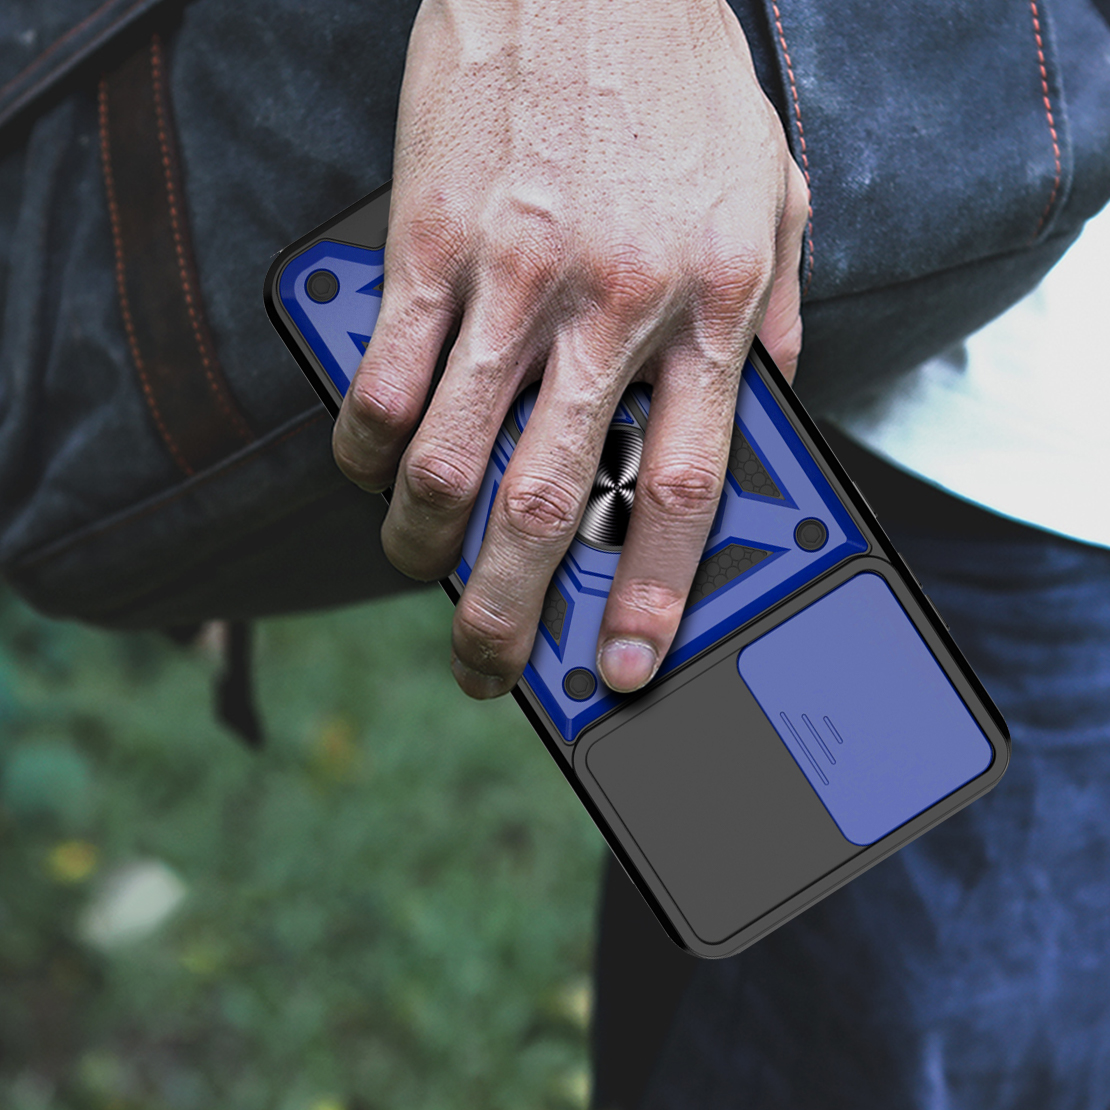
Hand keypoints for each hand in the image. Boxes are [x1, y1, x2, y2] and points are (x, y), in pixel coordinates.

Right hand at [333, 0, 807, 697]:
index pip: (681, 488)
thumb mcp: (774, 195)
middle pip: (549, 501)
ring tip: (420, 567)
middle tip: (487, 663)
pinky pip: (381, 377)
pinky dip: (361, 447)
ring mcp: (513, 276)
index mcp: (713, 305)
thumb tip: (780, 399)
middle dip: (506, 610)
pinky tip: (369, 468)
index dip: (653, 595)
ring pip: (446, 458)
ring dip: (420, 542)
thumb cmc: (680, 85)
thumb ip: (783, 311)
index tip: (628, 665)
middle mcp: (613, 305)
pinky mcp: (429, 241)